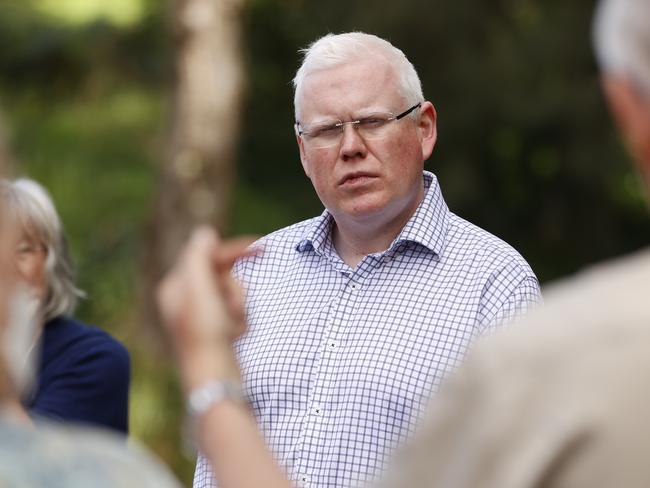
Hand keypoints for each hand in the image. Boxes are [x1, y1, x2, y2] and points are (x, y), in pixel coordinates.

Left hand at [157, 226, 258, 389]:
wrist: (216, 379)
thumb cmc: (206, 335)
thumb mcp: (200, 289)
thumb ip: (200, 255)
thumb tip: (206, 232)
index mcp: (175, 286)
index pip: (207, 255)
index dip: (234, 250)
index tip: (262, 247)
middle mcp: (184, 299)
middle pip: (222, 275)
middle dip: (234, 289)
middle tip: (234, 309)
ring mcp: (200, 315)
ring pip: (232, 292)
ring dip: (238, 305)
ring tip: (234, 327)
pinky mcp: (215, 329)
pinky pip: (235, 310)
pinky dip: (240, 319)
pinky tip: (236, 335)